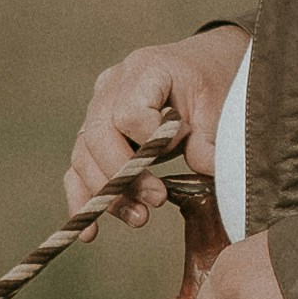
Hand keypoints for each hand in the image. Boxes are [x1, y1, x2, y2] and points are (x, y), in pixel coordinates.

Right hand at [65, 24, 249, 227]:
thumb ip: (208, 139)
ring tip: (140, 219)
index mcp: (143, 70)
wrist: (205, 65)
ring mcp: (98, 110)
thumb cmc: (213, 82)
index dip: (149, 139)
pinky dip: (83, 199)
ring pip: (84, 156)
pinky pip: (79, 168)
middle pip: (97, 137)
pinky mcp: (95, 134)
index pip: (127, 113)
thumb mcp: (218, 105)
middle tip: (157, 201)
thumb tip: (205, 172)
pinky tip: (91, 233)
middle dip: (123, 177)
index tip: (179, 146)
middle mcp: (111, 87)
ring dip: (108, 194)